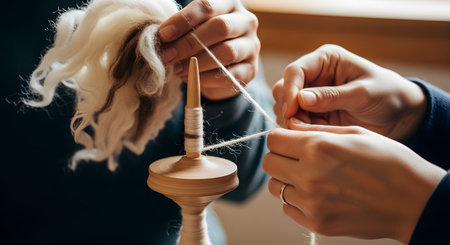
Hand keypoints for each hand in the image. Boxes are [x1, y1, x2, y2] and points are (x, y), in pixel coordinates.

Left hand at [158, 0, 259, 99]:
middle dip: (189, 43)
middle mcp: (246, 21)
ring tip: (177, 69)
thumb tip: (162, 40)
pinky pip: (229, 75)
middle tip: (167, 56)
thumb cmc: (201, 42)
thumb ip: (182, 30)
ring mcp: (252, 46)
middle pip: (220, 27)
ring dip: (197, 62)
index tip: (163, 35)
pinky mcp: (251, 70)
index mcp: (229, 3)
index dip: (183, 20)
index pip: (207, 6)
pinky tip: (190, 78)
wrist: (219, 68)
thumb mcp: (191, 29)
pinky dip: (206, 79)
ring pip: (227, 52)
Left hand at [262, 124, 445, 243]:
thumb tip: (291, 129)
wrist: (413, 200)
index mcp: (318, 148)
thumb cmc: (388, 161)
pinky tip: (318, 195)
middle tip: (297, 158)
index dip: (281, 138)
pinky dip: (296, 200)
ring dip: (287, 179)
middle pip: (269, 163)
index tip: (290, 140)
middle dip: (280, 157)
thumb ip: (317, 132)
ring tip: (310, 177)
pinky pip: (288, 207)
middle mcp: (309, 176)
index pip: (273, 139)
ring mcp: (311, 203)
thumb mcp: (354, 133)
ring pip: (275, 187)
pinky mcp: (317, 223)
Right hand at [272, 44, 426, 140]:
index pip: (296, 71)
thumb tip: (301, 99)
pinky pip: (295, 120)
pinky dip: (299, 129)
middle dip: (288, 108)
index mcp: (326, 60)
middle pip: (284, 88)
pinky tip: (315, 134)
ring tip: (312, 131)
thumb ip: (332, 96)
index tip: (291, 112)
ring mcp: (311, 94)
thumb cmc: (387, 95)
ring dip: (292, 120)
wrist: (399, 115)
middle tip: (300, 126)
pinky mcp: (312, 112)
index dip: (290, 91)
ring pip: (285, 106)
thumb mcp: (363, 94)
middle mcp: (314, 74)